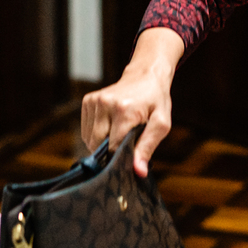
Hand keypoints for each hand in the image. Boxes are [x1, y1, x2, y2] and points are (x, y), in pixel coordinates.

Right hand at [81, 28, 183, 175]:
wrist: (145, 76)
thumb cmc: (156, 102)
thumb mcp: (161, 124)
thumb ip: (148, 148)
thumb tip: (138, 171)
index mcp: (125, 110)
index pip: (114, 147)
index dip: (121, 157)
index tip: (130, 157)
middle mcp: (105, 103)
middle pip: (98, 145)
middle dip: (110, 151)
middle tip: (126, 144)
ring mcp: (94, 101)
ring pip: (89, 139)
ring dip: (102, 143)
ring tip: (119, 132)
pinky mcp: (87, 101)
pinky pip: (86, 130)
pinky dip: (96, 134)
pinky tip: (110, 126)